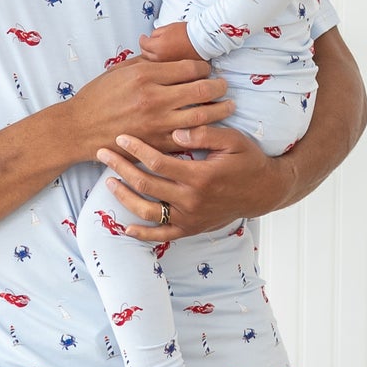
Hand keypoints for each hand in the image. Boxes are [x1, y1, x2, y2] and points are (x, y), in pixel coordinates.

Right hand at [66, 51, 233, 156]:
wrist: (78, 129)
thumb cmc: (97, 98)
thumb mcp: (119, 71)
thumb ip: (146, 63)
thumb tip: (170, 55)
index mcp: (145, 75)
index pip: (190, 68)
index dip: (204, 68)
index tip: (207, 71)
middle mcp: (154, 98)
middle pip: (202, 89)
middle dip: (219, 86)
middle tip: (224, 86)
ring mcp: (157, 123)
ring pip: (202, 115)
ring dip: (220, 110)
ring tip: (228, 106)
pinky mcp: (157, 145)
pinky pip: (189, 138)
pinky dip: (204, 132)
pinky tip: (211, 128)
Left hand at [94, 124, 297, 240]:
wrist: (263, 192)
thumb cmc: (248, 161)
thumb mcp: (233, 140)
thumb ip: (205, 133)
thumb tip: (175, 130)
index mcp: (200, 176)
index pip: (158, 162)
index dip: (136, 148)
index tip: (121, 136)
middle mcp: (191, 201)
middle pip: (146, 185)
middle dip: (121, 168)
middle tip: (103, 153)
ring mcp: (189, 218)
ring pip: (147, 212)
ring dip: (124, 198)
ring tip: (109, 182)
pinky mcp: (190, 229)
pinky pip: (162, 235)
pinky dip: (142, 234)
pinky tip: (125, 227)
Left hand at [138, 23, 196, 62]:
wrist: (201, 41)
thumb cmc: (188, 33)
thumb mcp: (168, 27)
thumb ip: (155, 33)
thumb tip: (151, 38)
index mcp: (158, 47)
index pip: (142, 44)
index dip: (142, 39)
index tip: (143, 37)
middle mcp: (161, 58)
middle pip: (145, 54)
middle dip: (145, 47)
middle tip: (147, 43)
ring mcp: (166, 65)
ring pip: (152, 62)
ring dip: (152, 55)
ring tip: (156, 49)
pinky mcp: (173, 69)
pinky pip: (162, 65)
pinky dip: (160, 61)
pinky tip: (164, 56)